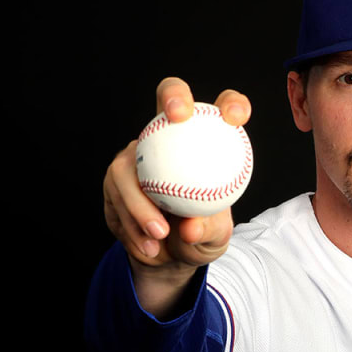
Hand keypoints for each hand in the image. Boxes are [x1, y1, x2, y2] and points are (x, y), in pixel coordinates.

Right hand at [102, 77, 251, 315]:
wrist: (169, 256)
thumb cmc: (200, 236)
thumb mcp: (214, 239)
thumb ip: (207, 229)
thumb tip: (191, 227)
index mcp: (207, 143)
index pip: (223, 110)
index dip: (230, 103)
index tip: (235, 119)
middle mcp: (170, 138)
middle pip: (168, 96)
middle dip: (174, 96)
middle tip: (178, 117)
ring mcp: (140, 153)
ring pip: (133, 162)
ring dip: (142, 201)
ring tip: (160, 234)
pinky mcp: (116, 176)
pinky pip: (118, 195)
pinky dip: (133, 224)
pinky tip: (148, 246)